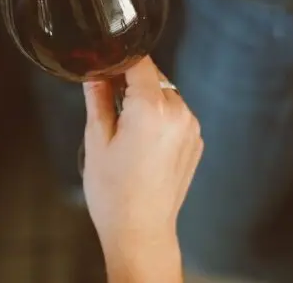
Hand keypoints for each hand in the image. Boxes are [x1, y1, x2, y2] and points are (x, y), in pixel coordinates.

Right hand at [83, 58, 201, 278]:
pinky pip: (177, 116)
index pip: (140, 63)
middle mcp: (179, 113)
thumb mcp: (97, 140)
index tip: (104, 66)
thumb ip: (98, 99)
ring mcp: (191, 129)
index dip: (119, 60)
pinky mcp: (196, 143)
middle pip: (155, 78)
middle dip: (132, 83)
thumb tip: (95, 74)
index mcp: (152, 109)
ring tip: (125, 127)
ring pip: (167, 95)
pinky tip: (143, 142)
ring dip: (147, 100)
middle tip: (108, 101)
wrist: (141, 232)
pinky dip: (161, 118)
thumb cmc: (114, 193)